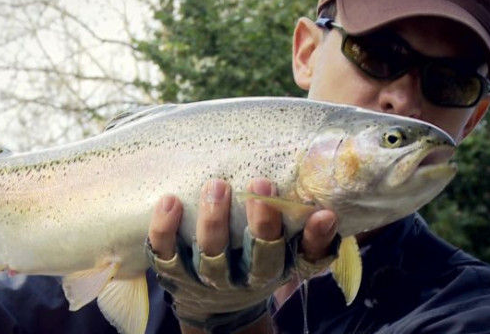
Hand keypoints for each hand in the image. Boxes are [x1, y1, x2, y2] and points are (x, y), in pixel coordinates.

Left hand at [146, 177, 338, 330]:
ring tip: (216, 185)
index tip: (308, 206)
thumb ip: (310, 240)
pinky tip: (170, 201)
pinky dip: (165, 228)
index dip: (298, 233)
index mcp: (269, 271)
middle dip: (259, 222)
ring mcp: (202, 277)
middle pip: (252, 256)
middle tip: (257, 183)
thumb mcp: (288, 259)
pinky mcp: (172, 272)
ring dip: (212, 220)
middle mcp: (237, 278)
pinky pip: (164, 252)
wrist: (215, 306)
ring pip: (209, 253)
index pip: (286, 254)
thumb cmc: (256, 266)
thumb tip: (326, 214)